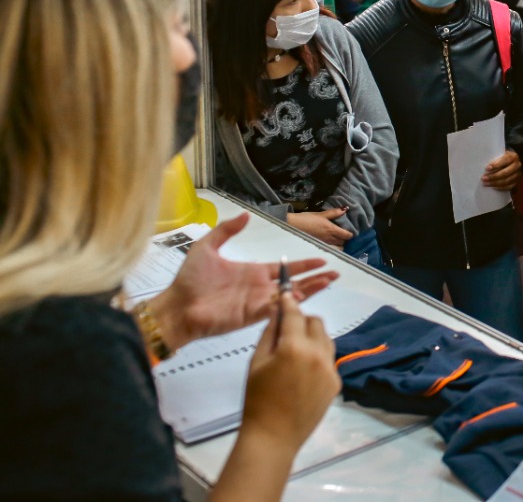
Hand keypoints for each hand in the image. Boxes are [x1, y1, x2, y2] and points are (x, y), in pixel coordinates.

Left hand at [149, 213, 338, 349]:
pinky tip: (306, 298)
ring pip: (291, 297)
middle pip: (295, 282)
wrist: (178, 306)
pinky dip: (292, 305)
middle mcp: (260, 287)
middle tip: (335, 274)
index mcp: (253, 272)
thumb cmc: (190, 279)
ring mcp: (258, 303)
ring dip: (310, 290)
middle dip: (315, 278)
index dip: (304, 264)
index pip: (285, 268)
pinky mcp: (252, 316)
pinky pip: (277, 311)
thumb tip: (246, 215)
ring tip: (328, 283)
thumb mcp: (207, 247)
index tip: (322, 259)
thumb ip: (226, 230)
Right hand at [239, 294, 339, 453]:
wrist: (273, 436)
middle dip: (302, 320)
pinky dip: (318, 357)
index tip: (286, 294)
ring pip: (326, 339)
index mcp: (294, 347)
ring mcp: (330, 369)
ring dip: (313, 337)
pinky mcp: (336, 383)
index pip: (294, 314)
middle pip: (316, 322)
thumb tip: (277, 311)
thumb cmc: (257, 400)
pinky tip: (302, 371)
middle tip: (287, 329)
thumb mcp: (256, 363)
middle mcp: (317, 354)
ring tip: (295, 350)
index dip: (289, 302)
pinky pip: (329, 360)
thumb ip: (269, 333)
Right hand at [288, 207, 354, 246]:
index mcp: (331, 229)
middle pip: (343, 243)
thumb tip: (345, 209)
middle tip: (342, 237)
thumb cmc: (305, 219)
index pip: (346, 235)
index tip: (349, 232)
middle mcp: (329, 239)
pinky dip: (332, 251)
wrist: (291, 227)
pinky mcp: (317, 249)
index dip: (350, 234)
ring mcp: (323, 245)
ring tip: (337, 243)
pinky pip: (329, 252)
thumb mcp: (320, 214)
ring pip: (337, 250)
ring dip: (339, 247)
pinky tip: (330, 248)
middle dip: (345, 240)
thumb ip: (333, 213)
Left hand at [483, 149, 521, 190]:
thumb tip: (486, 167)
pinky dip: (500, 187)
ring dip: (495, 183)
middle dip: (493, 176)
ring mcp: (518, 174)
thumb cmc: (503, 157)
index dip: (496, 165)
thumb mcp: (500, 154)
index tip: (487, 168)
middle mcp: (517, 165)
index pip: (505, 160)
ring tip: (485, 183)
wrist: (512, 161)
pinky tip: (493, 187)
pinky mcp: (517, 181)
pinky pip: (509, 186)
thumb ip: (495, 159)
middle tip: (483, 178)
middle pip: (505, 173)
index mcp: (513, 157)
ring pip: (506, 181)